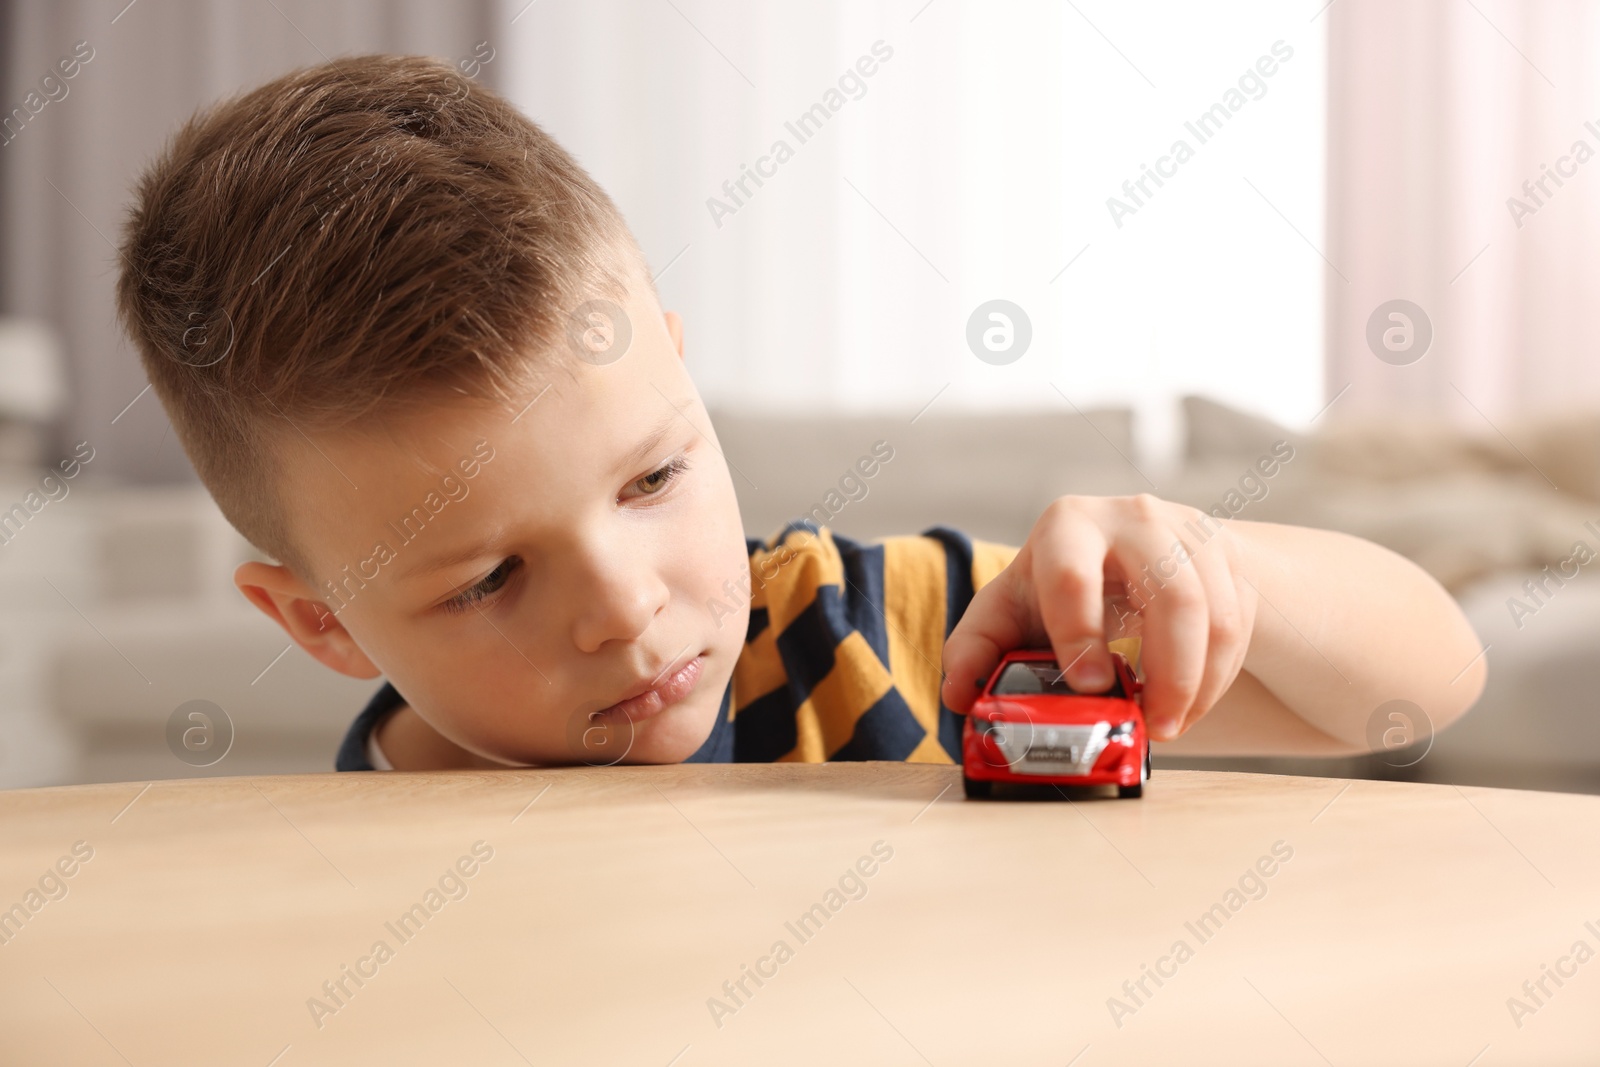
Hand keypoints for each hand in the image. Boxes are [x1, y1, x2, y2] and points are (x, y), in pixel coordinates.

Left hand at [940, 494, 1258, 740]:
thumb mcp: (1012, 608)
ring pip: (1214, 615)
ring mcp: (1188, 532)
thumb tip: (959, 695)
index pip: (1073, 577)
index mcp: (1067, 525)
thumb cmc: (1060, 586)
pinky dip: (1216, 679)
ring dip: (1196, 684)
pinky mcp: (1226, 558)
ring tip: (1168, 724)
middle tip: (1150, 725)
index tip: (1089, 686)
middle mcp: (1133, 517)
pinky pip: (1237, 627)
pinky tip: (1188, 704)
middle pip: (1171, 595)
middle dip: (1167, 672)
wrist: (1135, 553)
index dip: (1079, 636)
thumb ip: (976, 650)